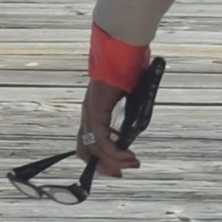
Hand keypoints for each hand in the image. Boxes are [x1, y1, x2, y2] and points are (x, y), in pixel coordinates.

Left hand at [77, 27, 153, 178]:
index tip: (119, 167)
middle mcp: (88, 113)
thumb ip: (130, 113)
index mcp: (94, 110)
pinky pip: (101, 140)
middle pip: (86, 150)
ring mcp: (90, 112)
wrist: (124, 48)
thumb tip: (135, 130)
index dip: (100, 159)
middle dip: (104, 167)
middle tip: (122, 173)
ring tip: (132, 164)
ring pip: (93, 149)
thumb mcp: (132, 97)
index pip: (89, 142)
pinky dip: (114, 153)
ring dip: (112, 162)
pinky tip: (128, 156)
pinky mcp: (96, 110)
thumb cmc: (130, 66)